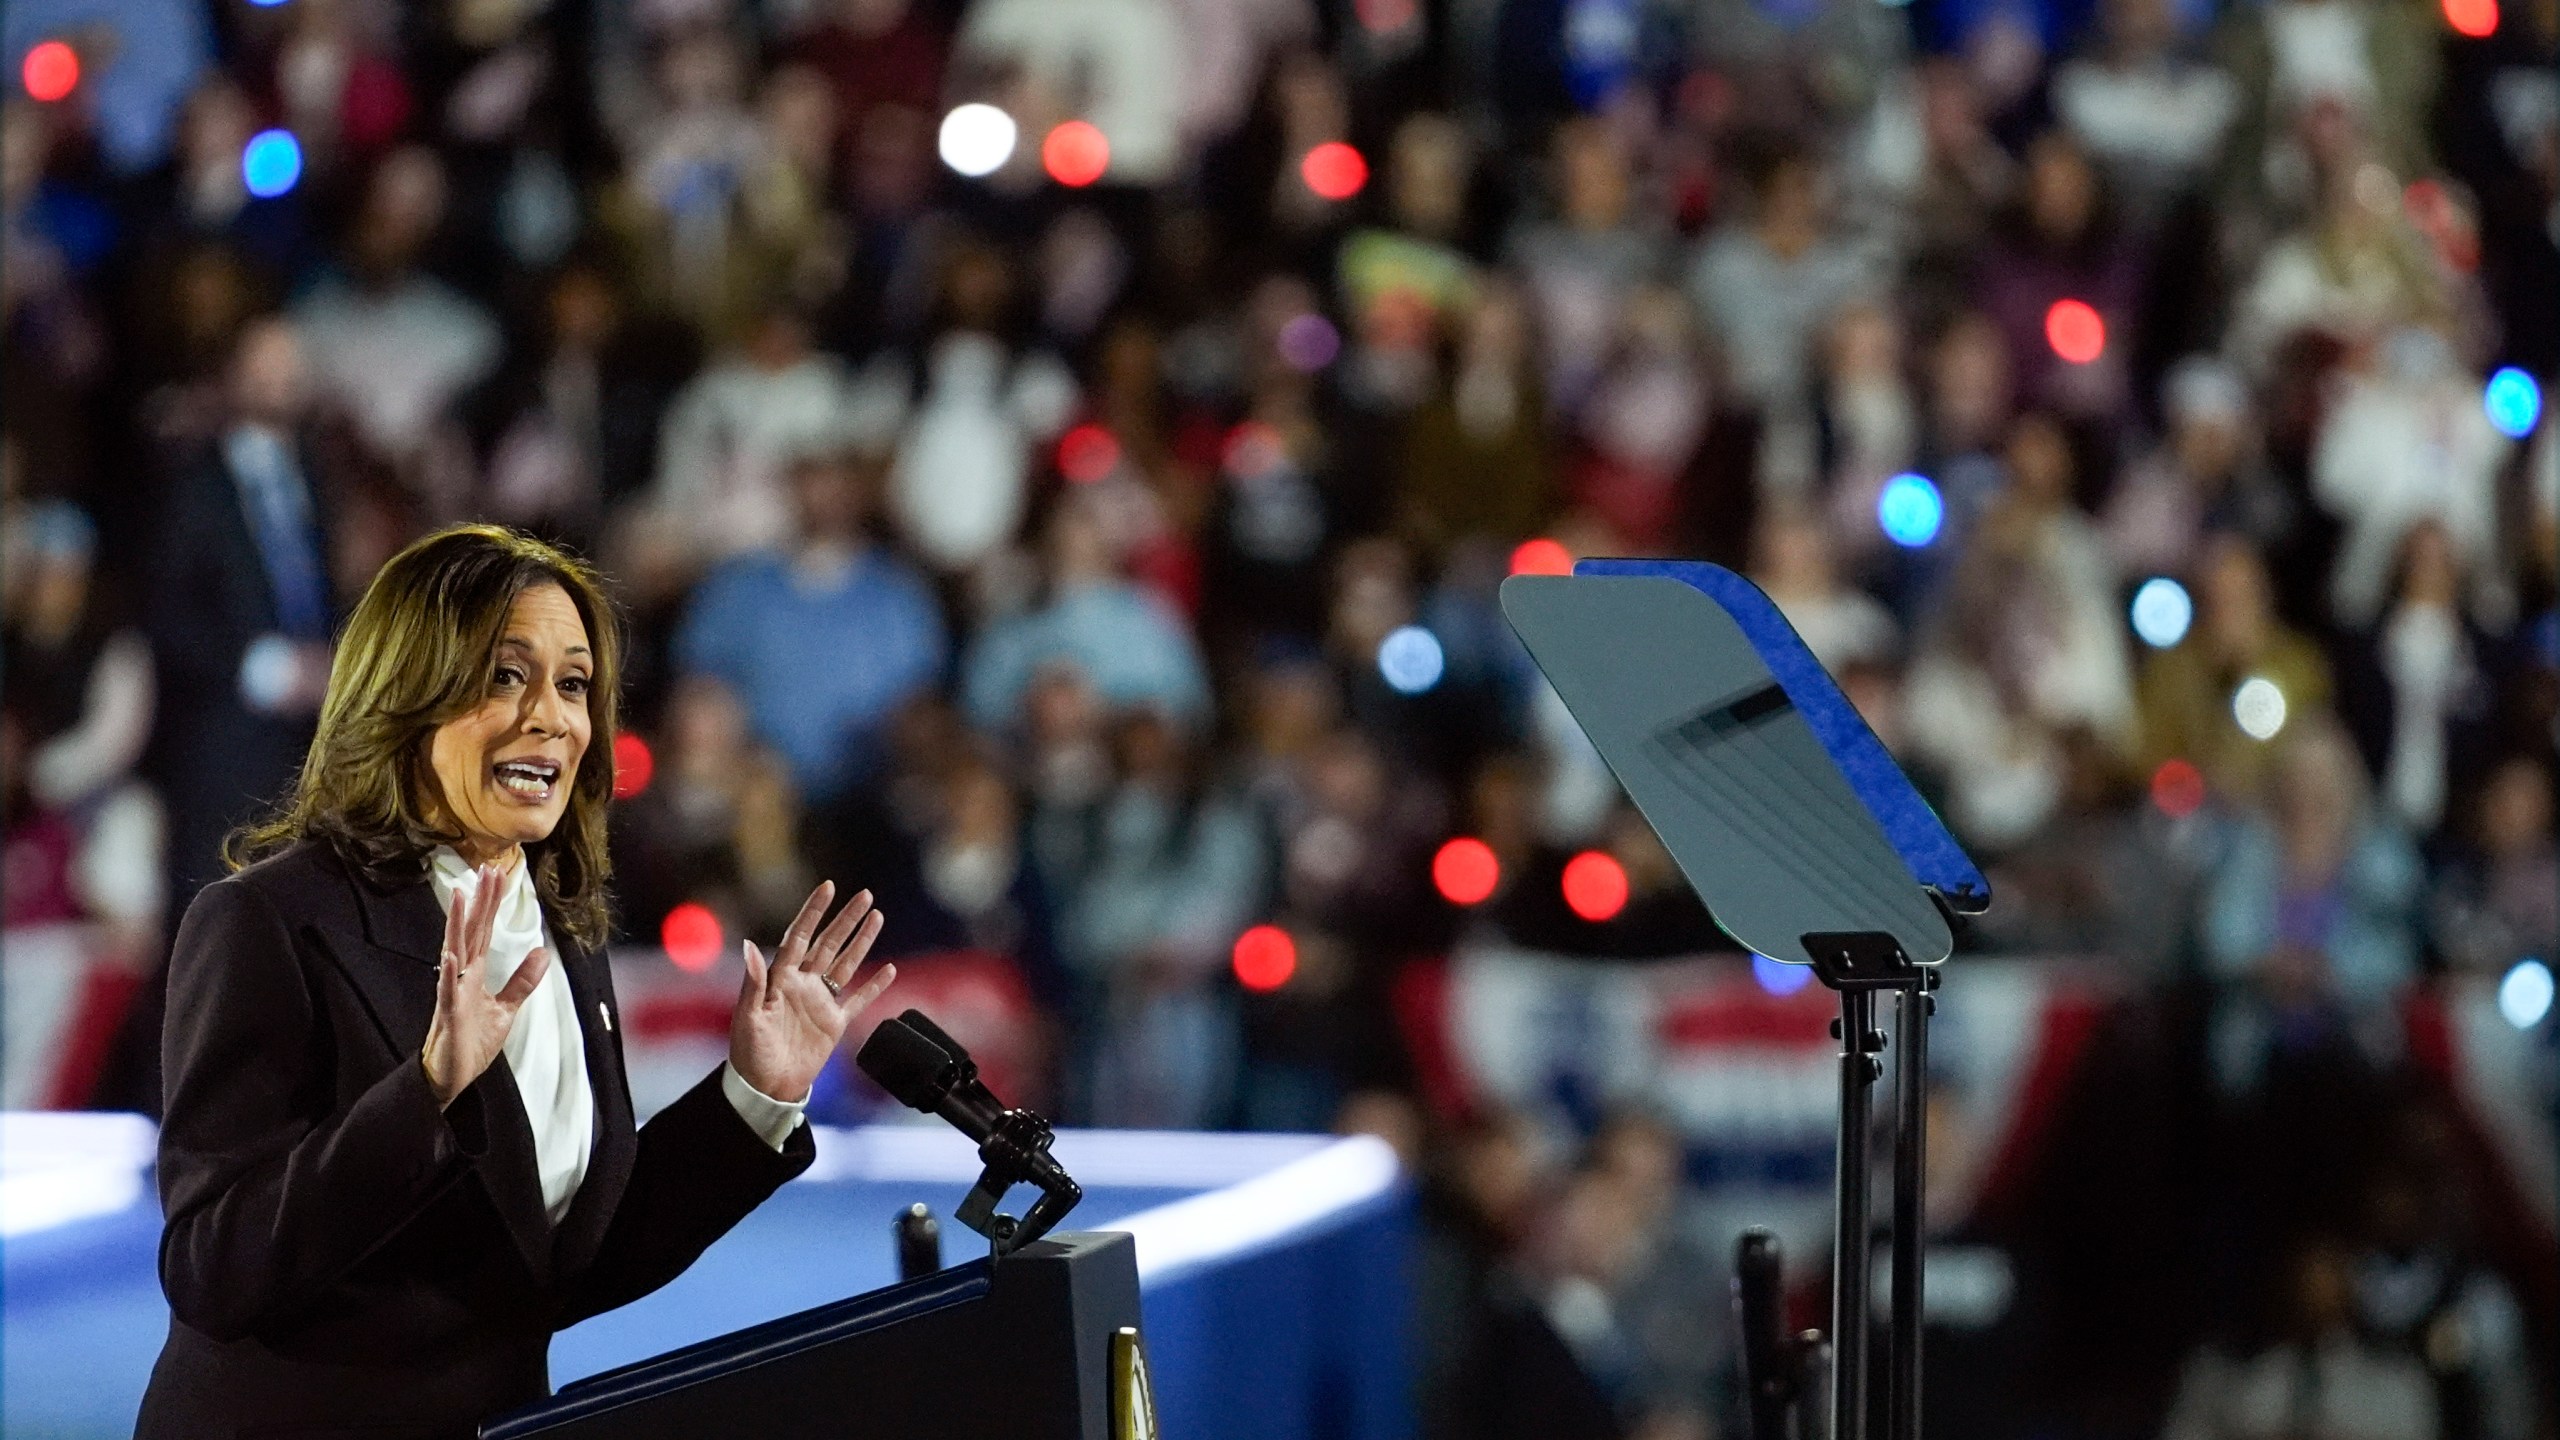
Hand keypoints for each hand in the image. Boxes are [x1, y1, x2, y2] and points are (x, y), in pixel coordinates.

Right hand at [421, 864, 551, 1108]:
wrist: (451, 1077)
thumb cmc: (472, 1042)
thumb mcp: (506, 1009)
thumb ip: (521, 981)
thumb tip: (542, 951)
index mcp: (474, 974)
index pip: (483, 931)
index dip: (490, 904)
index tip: (496, 874)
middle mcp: (461, 978)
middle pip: (471, 933)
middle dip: (478, 902)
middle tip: (485, 870)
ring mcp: (452, 995)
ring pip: (455, 953)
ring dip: (457, 926)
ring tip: (460, 897)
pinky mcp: (449, 1016)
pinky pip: (447, 992)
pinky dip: (449, 974)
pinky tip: (451, 956)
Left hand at [731, 881, 894, 1104]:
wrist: (766, 1088)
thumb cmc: (750, 1053)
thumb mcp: (748, 1018)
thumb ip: (754, 983)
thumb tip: (751, 945)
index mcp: (780, 979)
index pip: (800, 937)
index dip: (813, 912)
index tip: (827, 888)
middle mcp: (802, 985)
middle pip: (828, 944)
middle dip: (846, 919)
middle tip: (865, 895)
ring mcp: (820, 1003)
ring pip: (846, 964)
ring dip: (861, 941)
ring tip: (877, 916)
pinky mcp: (833, 1024)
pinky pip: (858, 1000)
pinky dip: (874, 986)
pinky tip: (887, 969)